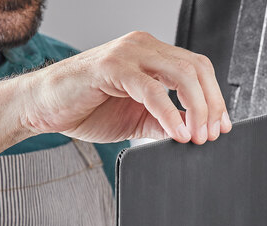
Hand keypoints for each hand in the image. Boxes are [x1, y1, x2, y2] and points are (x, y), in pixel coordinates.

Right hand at [21, 31, 231, 144]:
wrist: (45, 108)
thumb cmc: (87, 109)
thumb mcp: (138, 120)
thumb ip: (165, 123)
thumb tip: (193, 134)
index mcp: (152, 56)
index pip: (198, 69)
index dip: (215, 98)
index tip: (222, 127)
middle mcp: (143, 48)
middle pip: (197, 69)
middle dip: (211, 106)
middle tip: (210, 135)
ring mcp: (128, 54)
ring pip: (181, 74)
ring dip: (197, 109)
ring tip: (197, 136)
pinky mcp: (112, 68)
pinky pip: (153, 90)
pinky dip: (171, 114)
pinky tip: (178, 133)